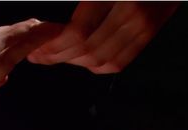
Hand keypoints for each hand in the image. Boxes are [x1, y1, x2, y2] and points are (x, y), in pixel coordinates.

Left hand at [27, 2, 178, 73]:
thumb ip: (85, 3)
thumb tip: (56, 27)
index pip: (78, 32)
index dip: (54, 45)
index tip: (38, 46)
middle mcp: (131, 13)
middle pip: (88, 50)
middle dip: (59, 57)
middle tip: (41, 56)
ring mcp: (143, 26)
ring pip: (102, 61)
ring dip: (75, 62)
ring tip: (57, 57)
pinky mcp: (149, 34)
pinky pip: (119, 62)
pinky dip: (96, 65)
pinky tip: (81, 58)